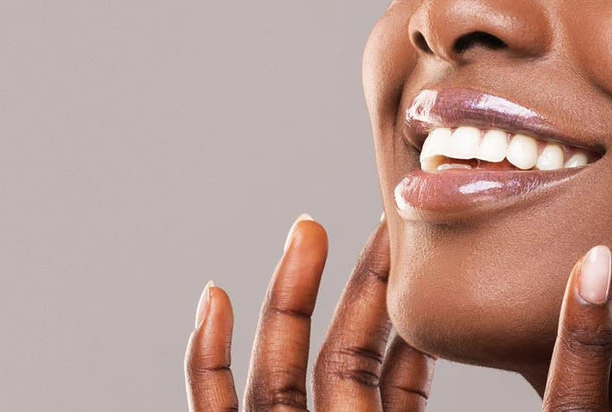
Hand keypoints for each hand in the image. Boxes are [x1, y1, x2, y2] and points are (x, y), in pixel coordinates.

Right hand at [185, 218, 435, 411]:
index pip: (395, 377)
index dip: (398, 317)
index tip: (404, 250)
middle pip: (340, 355)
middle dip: (357, 286)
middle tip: (381, 220)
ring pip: (277, 371)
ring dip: (287, 296)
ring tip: (305, 231)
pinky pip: (212, 410)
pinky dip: (206, 359)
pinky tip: (215, 298)